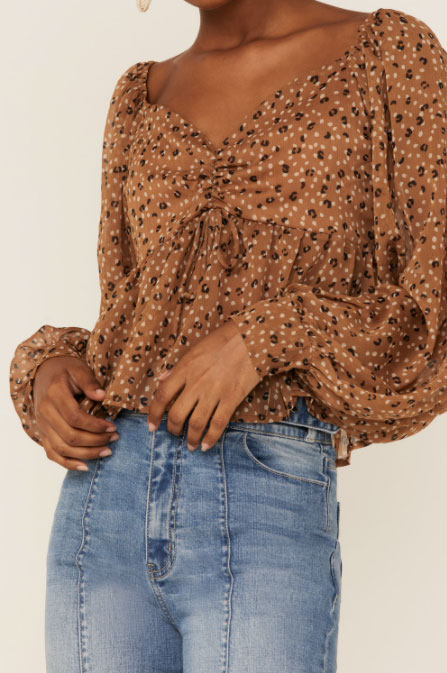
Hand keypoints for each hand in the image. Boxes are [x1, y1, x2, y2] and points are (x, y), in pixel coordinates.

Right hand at [33, 356, 119, 471]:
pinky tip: (85, 467)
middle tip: (115, 438)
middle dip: (95, 441)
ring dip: (86, 454)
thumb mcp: (79, 369)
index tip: (113, 427)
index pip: (75, 417)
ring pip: (62, 448)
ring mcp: (42, 425)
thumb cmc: (65, 370)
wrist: (43, 373)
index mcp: (54, 395)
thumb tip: (102, 396)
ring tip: (107, 451)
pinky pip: (52, 454)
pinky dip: (68, 463)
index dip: (95, 426)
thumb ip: (90, 382)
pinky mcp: (43, 434)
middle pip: (70, 436)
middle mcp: (45, 412)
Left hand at [146, 319, 261, 450]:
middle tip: (174, 434)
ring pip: (196, 424)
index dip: (154, 414)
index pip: (162, 396)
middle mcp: (196, 383)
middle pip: (177, 414)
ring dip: (191, 438)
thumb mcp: (194, 349)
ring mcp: (214, 393)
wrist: (251, 339)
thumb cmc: (222, 341)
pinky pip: (218, 424)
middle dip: (173, 429)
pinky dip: (211, 438)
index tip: (152, 425)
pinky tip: (206, 445)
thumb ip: (177, 367)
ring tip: (191, 445)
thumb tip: (161, 379)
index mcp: (185, 369)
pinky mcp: (231, 399)